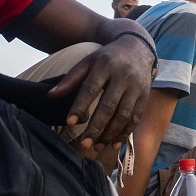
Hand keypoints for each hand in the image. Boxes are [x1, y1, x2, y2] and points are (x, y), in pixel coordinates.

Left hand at [47, 36, 154, 154]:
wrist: (137, 49)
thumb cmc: (107, 58)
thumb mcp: (88, 62)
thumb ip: (71, 79)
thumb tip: (51, 96)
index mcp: (105, 66)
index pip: (91, 88)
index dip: (80, 106)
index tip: (70, 122)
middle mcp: (123, 77)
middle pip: (109, 105)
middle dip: (96, 127)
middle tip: (84, 143)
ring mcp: (136, 88)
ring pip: (123, 115)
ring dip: (110, 134)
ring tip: (97, 146)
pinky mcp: (144, 97)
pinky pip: (136, 118)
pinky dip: (125, 133)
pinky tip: (114, 144)